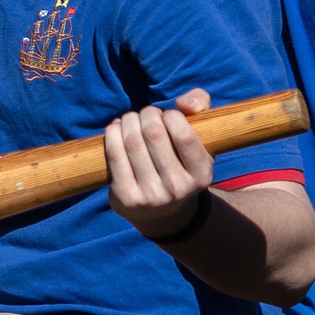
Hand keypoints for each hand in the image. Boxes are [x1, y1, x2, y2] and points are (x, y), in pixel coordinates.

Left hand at [103, 88, 219, 243]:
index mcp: (201, 175)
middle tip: (146, 114)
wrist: (162, 211)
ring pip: (132, 142)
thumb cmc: (180, 162)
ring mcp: (151, 195)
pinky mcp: (126, 197)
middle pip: (153, 134)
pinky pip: (114, 155)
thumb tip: (184, 103)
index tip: (168, 116)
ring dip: (128, 121)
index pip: (184, 135)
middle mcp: (178, 188)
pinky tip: (116, 128)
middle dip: (147, 114)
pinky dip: (112, 133)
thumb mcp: (200, 139)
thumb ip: (200, 106)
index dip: (171, 116)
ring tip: (131, 119)